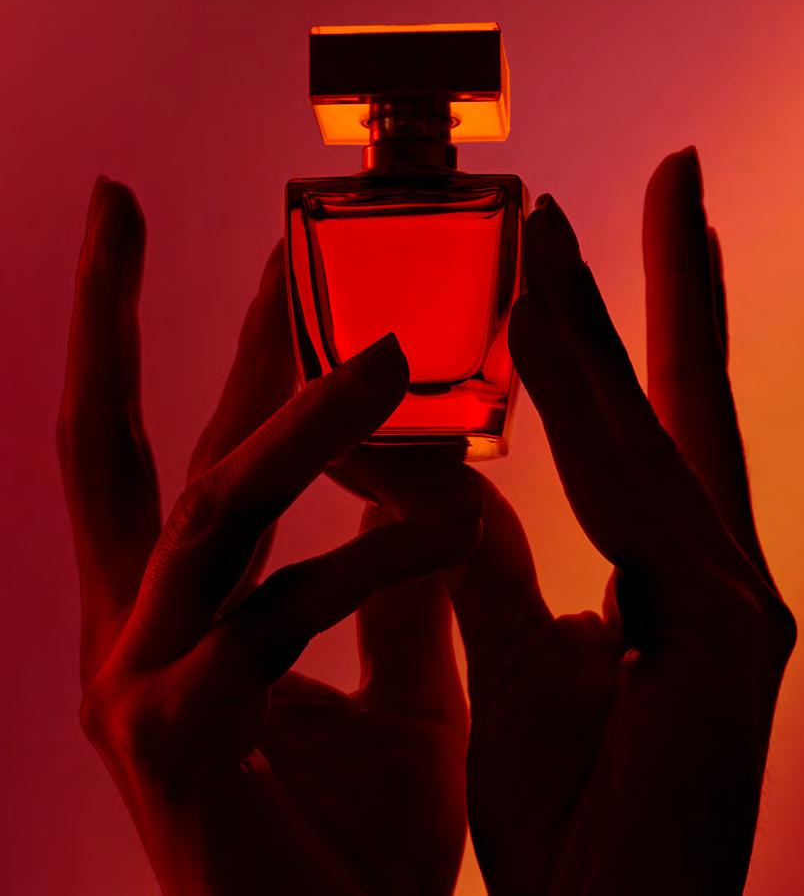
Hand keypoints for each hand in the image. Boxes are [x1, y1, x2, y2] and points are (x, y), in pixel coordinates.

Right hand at [56, 178, 478, 895]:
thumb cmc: (356, 844)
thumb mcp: (397, 689)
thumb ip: (400, 588)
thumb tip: (440, 494)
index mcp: (169, 608)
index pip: (153, 442)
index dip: (141, 331)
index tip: (167, 236)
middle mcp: (131, 628)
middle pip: (114, 442)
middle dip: (114, 315)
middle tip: (133, 206)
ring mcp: (141, 684)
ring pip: (210, 508)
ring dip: (300, 420)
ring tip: (391, 354)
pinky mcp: (181, 740)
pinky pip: (281, 615)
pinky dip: (373, 561)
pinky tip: (455, 524)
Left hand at [344, 149, 795, 895]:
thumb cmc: (578, 822)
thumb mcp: (519, 669)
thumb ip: (490, 563)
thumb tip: (443, 474)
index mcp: (680, 580)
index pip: (652, 429)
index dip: (635, 332)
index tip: (605, 253)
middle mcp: (723, 574)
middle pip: (674, 402)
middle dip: (654, 286)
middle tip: (657, 178)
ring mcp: (738, 602)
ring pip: (651, 427)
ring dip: (604, 314)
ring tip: (570, 221)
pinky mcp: (731, 636)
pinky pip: (627, 489)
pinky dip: (578, 400)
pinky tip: (540, 317)